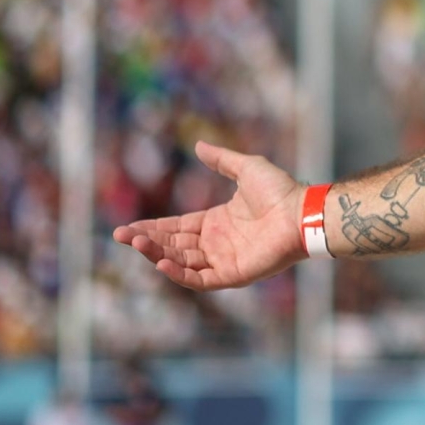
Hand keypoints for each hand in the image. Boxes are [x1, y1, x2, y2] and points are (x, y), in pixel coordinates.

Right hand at [113, 142, 308, 290]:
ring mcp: (224, 260)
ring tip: (136, 244)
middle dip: (146, 242)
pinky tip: (162, 263)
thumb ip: (222, 160)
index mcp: (216, 222)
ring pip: (181, 262)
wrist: (303, 212)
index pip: (176, 228)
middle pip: (173, 245)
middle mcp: (217, 243)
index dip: (151, 228)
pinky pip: (201, 279)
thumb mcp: (246, 168)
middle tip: (121, 236)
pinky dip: (180, 274)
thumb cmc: (281, 191)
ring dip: (157, 255)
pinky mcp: (234, 274)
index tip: (127, 228)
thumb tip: (198, 145)